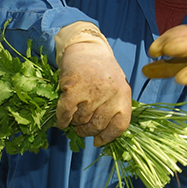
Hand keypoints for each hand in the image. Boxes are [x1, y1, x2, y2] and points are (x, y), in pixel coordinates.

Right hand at [55, 24, 130, 146]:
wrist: (85, 46)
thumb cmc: (100, 70)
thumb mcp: (115, 87)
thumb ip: (112, 108)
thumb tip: (100, 138)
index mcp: (124, 94)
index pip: (120, 125)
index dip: (108, 137)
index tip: (98, 141)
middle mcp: (111, 93)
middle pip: (97, 125)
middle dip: (86, 130)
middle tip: (80, 128)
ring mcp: (93, 90)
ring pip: (81, 120)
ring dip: (74, 122)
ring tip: (73, 115)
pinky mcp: (74, 88)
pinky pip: (67, 113)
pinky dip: (63, 120)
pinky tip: (62, 120)